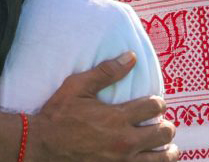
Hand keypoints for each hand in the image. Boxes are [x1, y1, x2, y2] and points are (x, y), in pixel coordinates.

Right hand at [31, 52, 178, 161]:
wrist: (40, 147)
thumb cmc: (57, 116)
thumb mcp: (78, 87)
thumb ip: (106, 72)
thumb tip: (131, 57)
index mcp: (117, 117)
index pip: (155, 107)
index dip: (158, 103)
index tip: (154, 104)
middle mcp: (124, 141)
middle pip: (164, 133)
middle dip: (166, 127)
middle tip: (162, 125)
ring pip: (161, 158)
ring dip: (167, 151)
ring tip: (168, 148)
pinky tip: (150, 160)